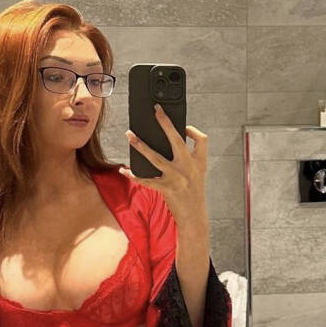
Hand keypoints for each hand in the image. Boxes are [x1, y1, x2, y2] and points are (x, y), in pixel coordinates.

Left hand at [122, 104, 208, 224]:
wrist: (194, 215)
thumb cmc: (193, 192)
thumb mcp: (198, 173)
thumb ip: (188, 158)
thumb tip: (166, 141)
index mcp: (199, 162)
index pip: (201, 140)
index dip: (193, 131)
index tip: (184, 126)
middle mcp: (189, 168)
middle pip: (176, 141)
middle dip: (165, 123)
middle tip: (156, 110)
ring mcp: (177, 178)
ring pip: (155, 157)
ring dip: (140, 145)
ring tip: (129, 135)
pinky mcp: (166, 188)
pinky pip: (146, 179)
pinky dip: (133, 175)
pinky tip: (124, 170)